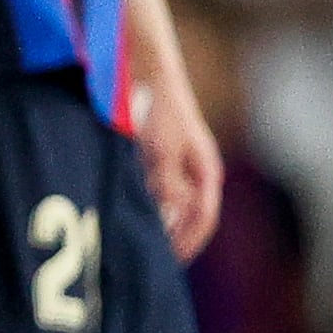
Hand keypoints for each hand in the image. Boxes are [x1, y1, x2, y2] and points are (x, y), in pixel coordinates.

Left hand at [139, 84, 224, 262]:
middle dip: (173, 237)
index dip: (187, 242)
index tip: (168, 262)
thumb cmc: (159, 109)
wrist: (148, 70)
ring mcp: (179, 164)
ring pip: (172, 204)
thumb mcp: (163, 150)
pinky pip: (157, 190)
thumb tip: (168, 217)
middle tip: (150, 260)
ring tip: (137, 242)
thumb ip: (167, 184)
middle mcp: (196, 170)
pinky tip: (127, 212)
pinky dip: (146, 204)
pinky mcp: (160, 156)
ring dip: (159, 222)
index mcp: (205, 171)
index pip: (203, 218)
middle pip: (189, 215)